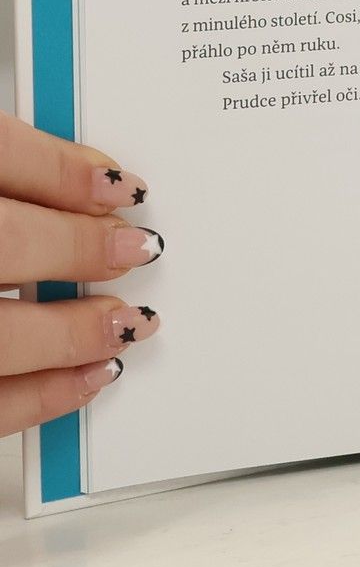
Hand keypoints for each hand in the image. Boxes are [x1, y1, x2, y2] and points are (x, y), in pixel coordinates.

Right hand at [0, 113, 162, 439]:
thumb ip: (18, 170)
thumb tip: (99, 183)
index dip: (64, 170)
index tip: (125, 186)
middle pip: (1, 242)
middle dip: (77, 247)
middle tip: (139, 250)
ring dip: (68, 331)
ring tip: (127, 321)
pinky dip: (42, 396)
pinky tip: (92, 374)